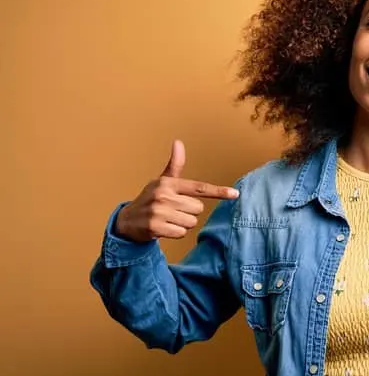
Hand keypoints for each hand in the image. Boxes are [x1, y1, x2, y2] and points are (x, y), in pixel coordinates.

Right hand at [114, 140, 238, 241]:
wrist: (127, 220)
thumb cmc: (150, 199)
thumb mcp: (162, 181)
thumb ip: (174, 165)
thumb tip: (178, 142)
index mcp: (167, 183)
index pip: (199, 188)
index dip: (218, 191)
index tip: (235, 194)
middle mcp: (163, 195)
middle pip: (198, 208)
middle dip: (189, 212)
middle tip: (173, 210)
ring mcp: (158, 211)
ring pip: (191, 222)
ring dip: (182, 224)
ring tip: (168, 219)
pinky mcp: (155, 227)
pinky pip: (181, 233)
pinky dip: (175, 233)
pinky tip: (164, 228)